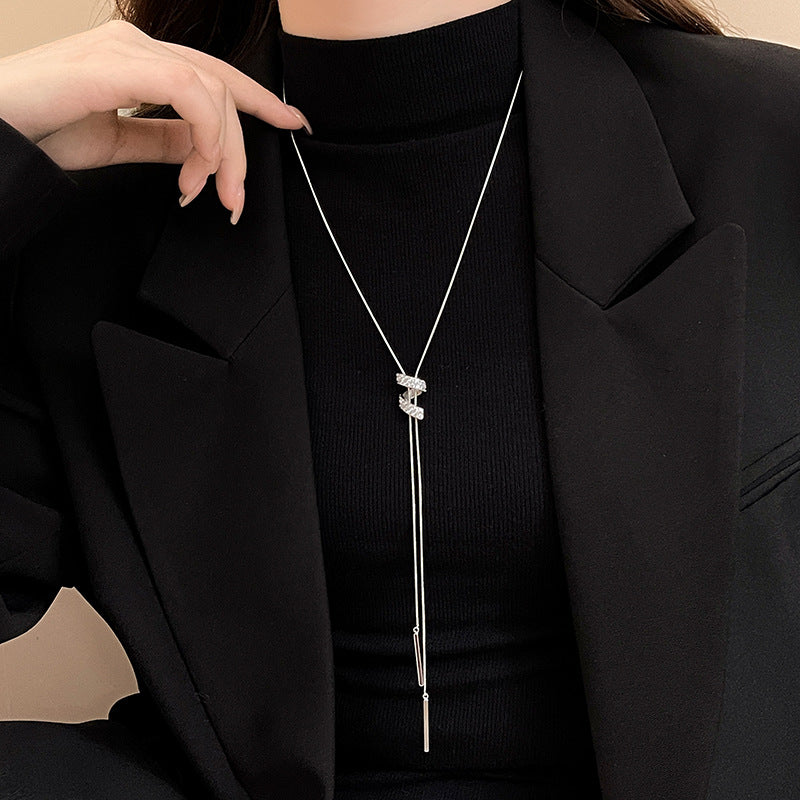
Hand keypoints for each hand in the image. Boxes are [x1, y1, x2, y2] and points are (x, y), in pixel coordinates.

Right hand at [0, 19, 312, 223]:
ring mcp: (128, 49)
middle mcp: (138, 45)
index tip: (292, 122)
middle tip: (236, 198)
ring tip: (210, 192)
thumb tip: (203, 148)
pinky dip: (206, 133)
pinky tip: (199, 166)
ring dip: (223, 151)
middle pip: (221, 87)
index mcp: (139, 60)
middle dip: (241, 147)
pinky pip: (190, 92)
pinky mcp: (119, 62)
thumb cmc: (42, 131)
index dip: (258, 100)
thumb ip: (163, 139)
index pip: (214, 75)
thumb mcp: (118, 141)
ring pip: (213, 91)